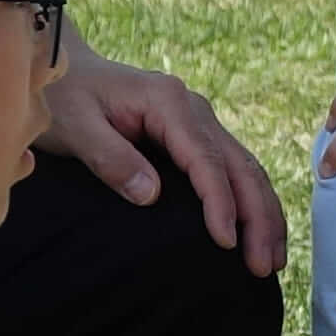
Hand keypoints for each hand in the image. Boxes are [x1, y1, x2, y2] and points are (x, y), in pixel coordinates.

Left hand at [49, 37, 288, 275]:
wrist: (65, 69)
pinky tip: (260, 234)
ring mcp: (199, 122)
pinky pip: (233, 171)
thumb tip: (151, 195)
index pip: (206, 160)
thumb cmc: (64, 96)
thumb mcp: (75, 126)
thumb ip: (111, 158)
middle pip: (240, 166)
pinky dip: (252, 203)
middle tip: (263, 267)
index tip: (226, 243)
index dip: (220, 203)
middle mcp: (194, 109)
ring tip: (272, 261)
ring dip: (264, 215)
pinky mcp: (195, 137)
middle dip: (258, 217)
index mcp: (168, 103)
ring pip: (246, 170)